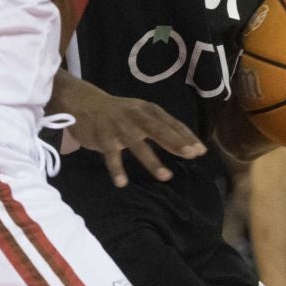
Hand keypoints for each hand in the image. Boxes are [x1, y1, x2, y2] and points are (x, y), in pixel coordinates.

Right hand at [56, 79, 205, 185]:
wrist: (84, 102)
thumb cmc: (120, 112)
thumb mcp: (142, 113)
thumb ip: (163, 127)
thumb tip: (191, 146)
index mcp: (148, 110)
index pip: (171, 123)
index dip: (186, 136)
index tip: (201, 150)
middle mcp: (136, 116)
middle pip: (158, 130)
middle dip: (175, 142)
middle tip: (191, 155)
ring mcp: (119, 127)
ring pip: (138, 145)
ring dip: (152, 161)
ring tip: (165, 177)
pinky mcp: (103, 138)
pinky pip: (111, 156)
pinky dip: (116, 169)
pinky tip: (122, 183)